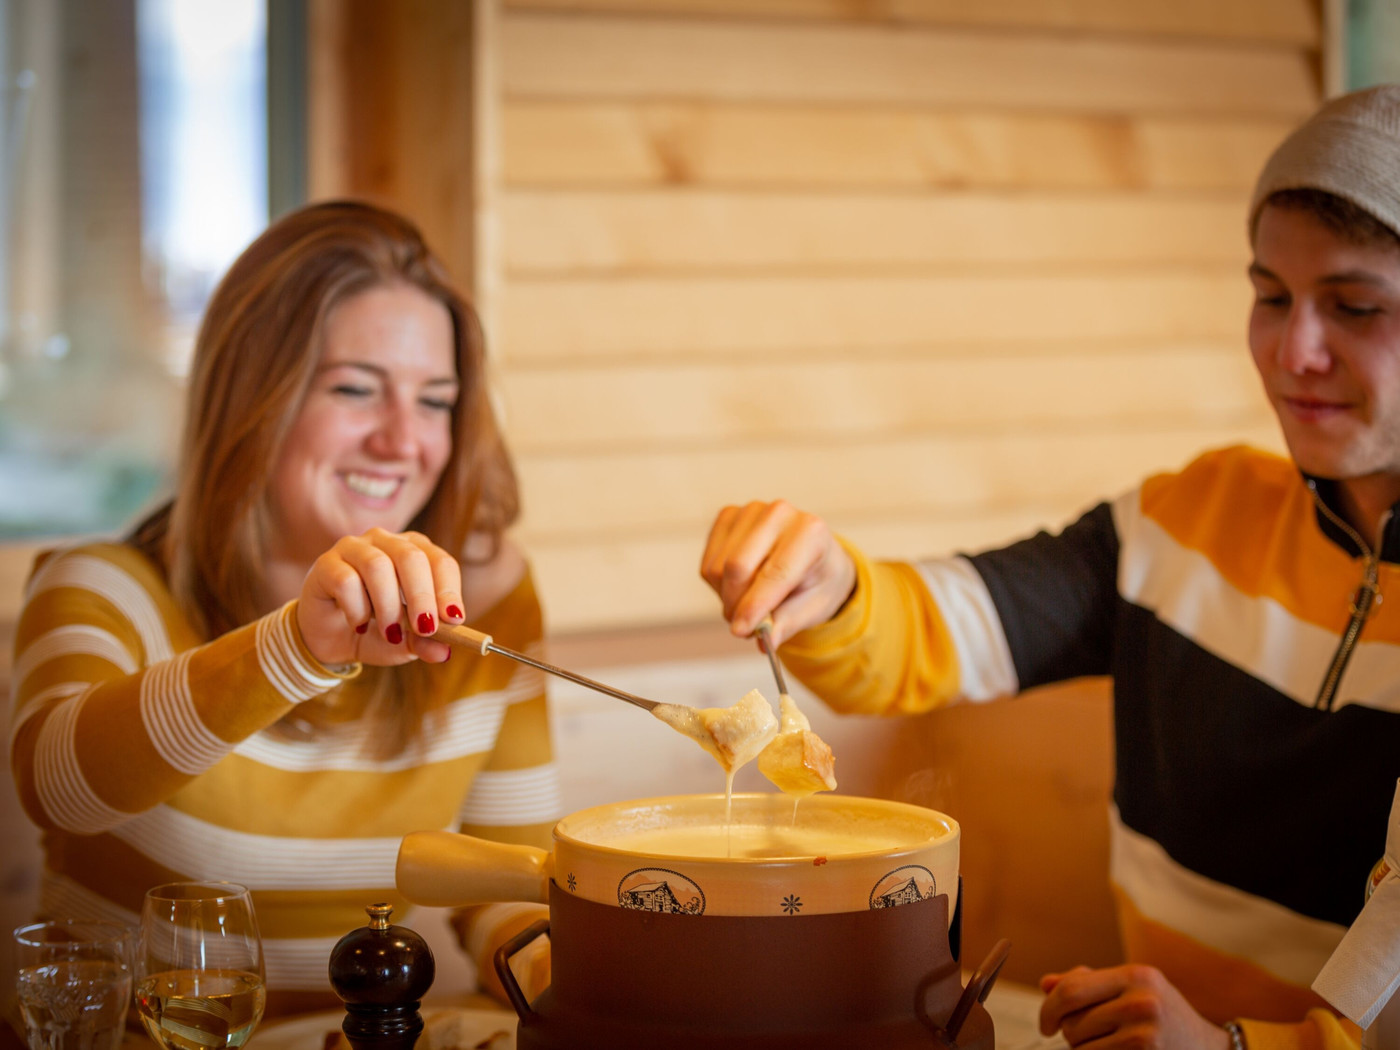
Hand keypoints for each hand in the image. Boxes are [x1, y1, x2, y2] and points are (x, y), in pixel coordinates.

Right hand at [296, 527, 463, 666]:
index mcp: (414, 552)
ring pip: (378, 566)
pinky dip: (357, 609)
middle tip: (425, 628)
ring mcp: (354, 548)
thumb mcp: (404, 643)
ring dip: (388, 606)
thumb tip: (444, 651)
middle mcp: (386, 542)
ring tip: (390, 633)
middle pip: (411, 556)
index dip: (449, 590)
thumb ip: (423, 644)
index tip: (454, 619)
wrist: (329, 640)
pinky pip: (346, 580)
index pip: (440, 561)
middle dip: (422, 596)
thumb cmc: (374, 632)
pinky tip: (359, 625)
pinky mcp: (326, 564)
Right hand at [699, 500, 855, 646]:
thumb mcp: (815, 607)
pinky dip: (718, 584)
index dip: (754, 605)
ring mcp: (751, 510)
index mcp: (810, 533)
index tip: (741, 631)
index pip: (775, 572)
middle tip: (744, 629)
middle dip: (736, 605)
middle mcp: (780, 513)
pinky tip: (739, 586)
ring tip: (748, 604)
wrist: (814, 554)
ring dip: (727, 598)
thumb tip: (764, 641)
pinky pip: (709, 561)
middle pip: (737, 566)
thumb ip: (788, 624)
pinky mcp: (729, 515)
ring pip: (718, 567)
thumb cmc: (817, 580)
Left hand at [1039, 965, 1231, 1049]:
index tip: (1046, 1024)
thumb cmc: (1163, 1015)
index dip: (1049, 1009)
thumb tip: (1046, 983)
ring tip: (1105, 1046)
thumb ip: (1088, 984)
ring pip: (1081, 1047)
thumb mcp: (1132, 989)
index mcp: (1135, 975)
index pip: (1072, 989)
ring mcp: (1147, 1034)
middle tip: (1082, 1038)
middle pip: (1073, 1022)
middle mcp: (1142, 1001)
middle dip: (1069, 1034)